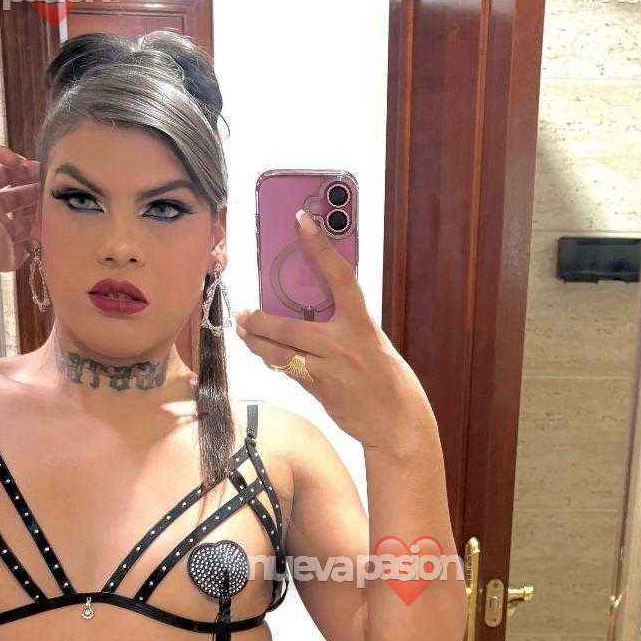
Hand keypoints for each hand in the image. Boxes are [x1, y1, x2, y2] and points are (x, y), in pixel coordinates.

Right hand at [0, 144, 39, 272]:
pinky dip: (5, 154)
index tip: (55, 210)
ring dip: (26, 171)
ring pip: (9, 173)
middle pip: (19, 195)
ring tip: (40, 171)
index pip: (23, 218)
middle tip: (51, 187)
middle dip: (36, 191)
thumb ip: (20, 258)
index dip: (40, 214)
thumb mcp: (5, 259)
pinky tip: (18, 162)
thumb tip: (28, 251)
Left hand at [234, 210, 430, 452]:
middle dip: (259, 321)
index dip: (320, 246)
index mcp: (361, 323)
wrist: (397, 421)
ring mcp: (329, 370)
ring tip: (242, 332)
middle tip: (243, 312)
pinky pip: (288, 372)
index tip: (302, 220)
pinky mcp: (320, 391)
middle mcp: (343, 344)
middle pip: (288, 327)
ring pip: (279, 353)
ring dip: (255, 343)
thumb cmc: (385, 378)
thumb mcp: (371, 342)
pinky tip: (265, 355)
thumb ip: (345, 326)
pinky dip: (274, 361)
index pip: (339, 276)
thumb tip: (315, 311)